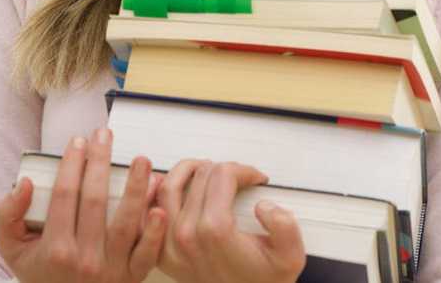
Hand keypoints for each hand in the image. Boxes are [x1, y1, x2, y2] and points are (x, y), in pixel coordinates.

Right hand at [0, 128, 166, 282]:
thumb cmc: (42, 272)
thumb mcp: (13, 249)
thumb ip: (8, 215)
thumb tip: (25, 183)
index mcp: (55, 249)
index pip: (64, 196)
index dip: (71, 165)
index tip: (78, 142)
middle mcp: (83, 259)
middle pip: (94, 201)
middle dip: (100, 162)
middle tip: (104, 135)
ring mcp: (110, 269)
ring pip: (125, 222)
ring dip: (135, 188)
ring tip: (141, 159)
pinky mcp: (133, 275)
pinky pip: (147, 252)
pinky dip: (154, 231)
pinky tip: (160, 206)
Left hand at [157, 160, 305, 282]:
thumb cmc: (263, 282)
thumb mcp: (290, 256)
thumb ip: (284, 226)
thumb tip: (264, 205)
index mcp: (216, 231)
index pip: (222, 175)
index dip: (243, 169)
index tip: (254, 178)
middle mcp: (188, 235)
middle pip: (200, 176)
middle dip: (223, 169)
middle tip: (238, 177)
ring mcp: (171, 243)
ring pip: (169, 186)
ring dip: (188, 170)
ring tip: (204, 169)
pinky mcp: (163, 251)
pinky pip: (150, 214)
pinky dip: (158, 195)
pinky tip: (173, 186)